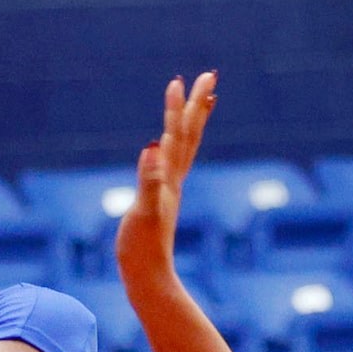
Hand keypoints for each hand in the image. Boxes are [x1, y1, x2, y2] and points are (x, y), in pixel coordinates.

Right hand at [113, 72, 219, 293]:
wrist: (148, 276)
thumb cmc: (143, 247)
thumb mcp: (144, 211)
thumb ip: (149, 180)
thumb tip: (153, 148)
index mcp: (169, 177)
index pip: (177, 134)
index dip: (179, 107)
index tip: (182, 79)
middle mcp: (174, 178)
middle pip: (189, 133)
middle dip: (197, 104)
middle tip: (209, 75)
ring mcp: (169, 188)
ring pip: (186, 147)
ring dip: (191, 121)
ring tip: (201, 100)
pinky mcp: (162, 199)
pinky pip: (173, 163)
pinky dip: (176, 146)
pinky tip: (170, 143)